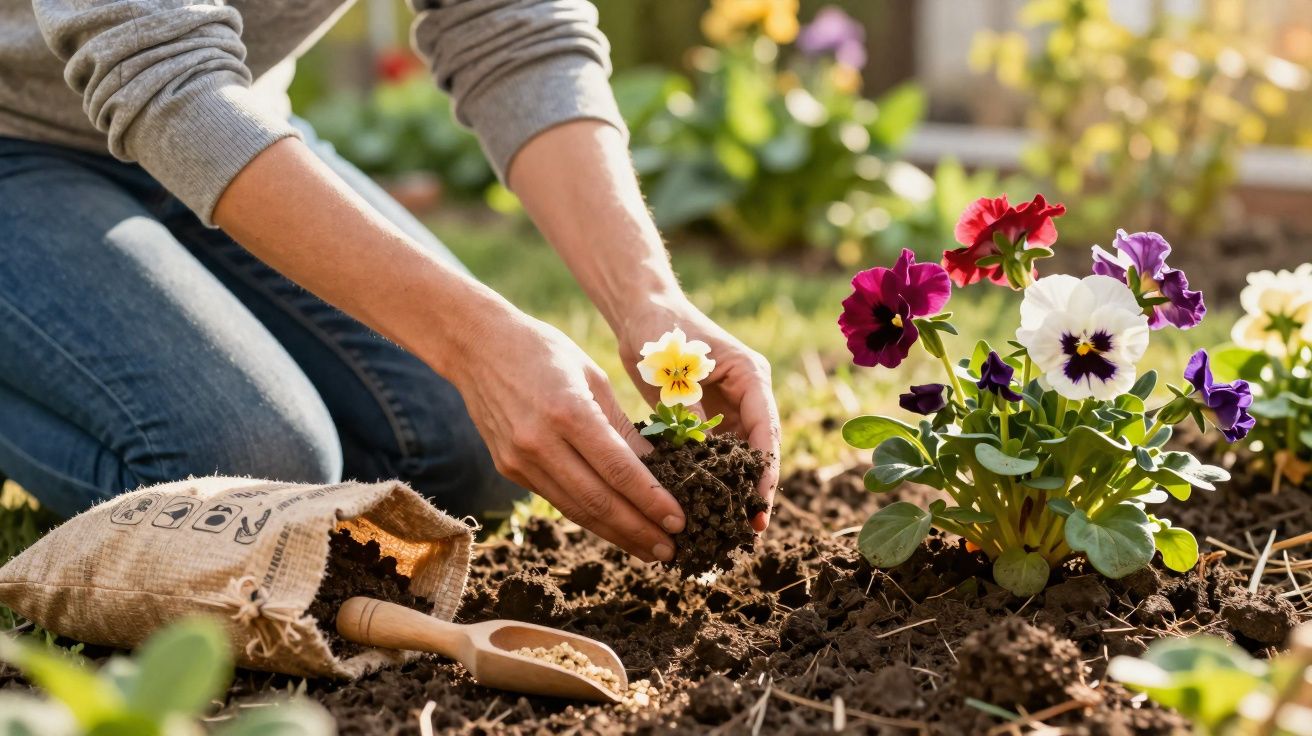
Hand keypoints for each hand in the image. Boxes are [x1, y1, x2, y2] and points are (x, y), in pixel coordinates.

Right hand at [447, 308, 683, 561]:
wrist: (478, 347)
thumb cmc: (544, 352)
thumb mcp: (593, 377)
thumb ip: (623, 427)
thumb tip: (659, 467)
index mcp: (569, 412)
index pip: (619, 470)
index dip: (652, 501)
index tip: (678, 521)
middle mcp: (540, 443)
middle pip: (598, 501)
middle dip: (639, 530)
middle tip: (671, 551)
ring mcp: (520, 460)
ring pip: (576, 510)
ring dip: (616, 535)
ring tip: (649, 549)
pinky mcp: (509, 470)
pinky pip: (557, 500)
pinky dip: (589, 517)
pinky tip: (615, 527)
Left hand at [616, 298, 780, 530]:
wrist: (641, 314)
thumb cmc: (661, 328)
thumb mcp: (675, 367)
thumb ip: (689, 405)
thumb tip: (697, 450)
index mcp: (752, 377)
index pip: (766, 430)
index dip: (766, 470)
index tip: (760, 503)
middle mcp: (748, 395)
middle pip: (759, 450)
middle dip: (756, 490)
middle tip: (750, 531)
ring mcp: (730, 408)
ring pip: (739, 458)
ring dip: (735, 490)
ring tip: (730, 530)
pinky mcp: (709, 418)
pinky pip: (715, 454)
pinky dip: (711, 479)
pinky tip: (702, 508)